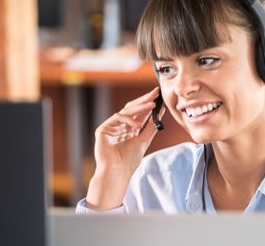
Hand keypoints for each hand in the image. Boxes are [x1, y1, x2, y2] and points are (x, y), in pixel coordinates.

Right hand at [85, 88, 164, 209]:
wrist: (117, 172)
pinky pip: (117, 117)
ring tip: (151, 105)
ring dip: (139, 107)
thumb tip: (160, 112)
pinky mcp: (103, 129)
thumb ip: (151, 127)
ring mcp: (112, 127)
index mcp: (130, 130)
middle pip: (132, 109)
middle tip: (155, 92)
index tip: (158, 96)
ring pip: (126, 111)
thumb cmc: (129, 161)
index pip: (140, 114)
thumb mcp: (143, 141)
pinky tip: (136, 125)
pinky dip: (128, 119)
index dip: (148, 104)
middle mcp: (121, 126)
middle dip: (144, 100)